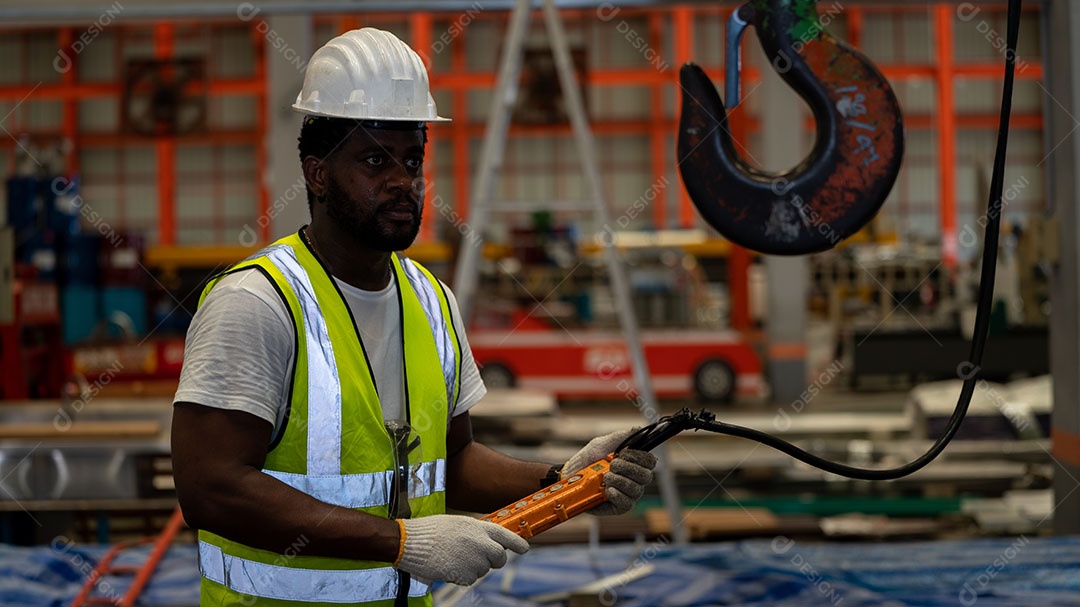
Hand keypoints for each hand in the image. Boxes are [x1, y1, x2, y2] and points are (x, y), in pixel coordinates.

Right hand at [396, 514, 528, 584]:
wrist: (412, 542)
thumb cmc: (431, 531)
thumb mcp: (457, 524)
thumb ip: (475, 532)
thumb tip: (487, 543)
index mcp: (478, 527)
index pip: (505, 535)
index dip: (517, 542)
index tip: (525, 548)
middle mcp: (480, 543)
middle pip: (499, 557)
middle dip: (493, 561)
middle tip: (478, 559)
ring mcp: (474, 560)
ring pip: (483, 570)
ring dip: (471, 567)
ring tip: (452, 557)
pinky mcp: (465, 574)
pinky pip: (469, 579)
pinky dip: (460, 576)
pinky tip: (448, 565)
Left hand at [563, 429, 656, 515]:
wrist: (570, 475)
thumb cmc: (588, 460)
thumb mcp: (602, 444)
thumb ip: (621, 437)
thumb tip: (637, 429)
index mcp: (634, 464)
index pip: (650, 462)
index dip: (639, 457)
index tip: (623, 453)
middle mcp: (635, 480)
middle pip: (646, 476)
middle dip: (628, 468)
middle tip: (612, 465)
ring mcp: (628, 494)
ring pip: (636, 489)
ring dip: (619, 480)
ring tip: (605, 477)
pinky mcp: (619, 507)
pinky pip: (626, 503)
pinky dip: (617, 494)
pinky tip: (608, 489)